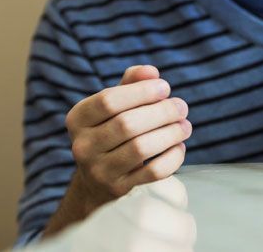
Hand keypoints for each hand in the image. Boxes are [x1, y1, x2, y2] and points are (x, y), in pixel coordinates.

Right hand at [46, 65, 191, 236]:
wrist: (98, 180)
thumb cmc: (111, 131)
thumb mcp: (113, 106)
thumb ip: (131, 83)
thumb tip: (151, 72)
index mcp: (77, 119)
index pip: (108, 100)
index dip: (141, 91)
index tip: (165, 87)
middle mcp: (82, 146)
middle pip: (127, 124)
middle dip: (161, 112)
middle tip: (181, 106)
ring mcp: (99, 171)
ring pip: (141, 148)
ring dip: (170, 133)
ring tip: (185, 125)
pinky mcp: (119, 190)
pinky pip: (153, 172)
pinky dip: (172, 157)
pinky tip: (178, 146)